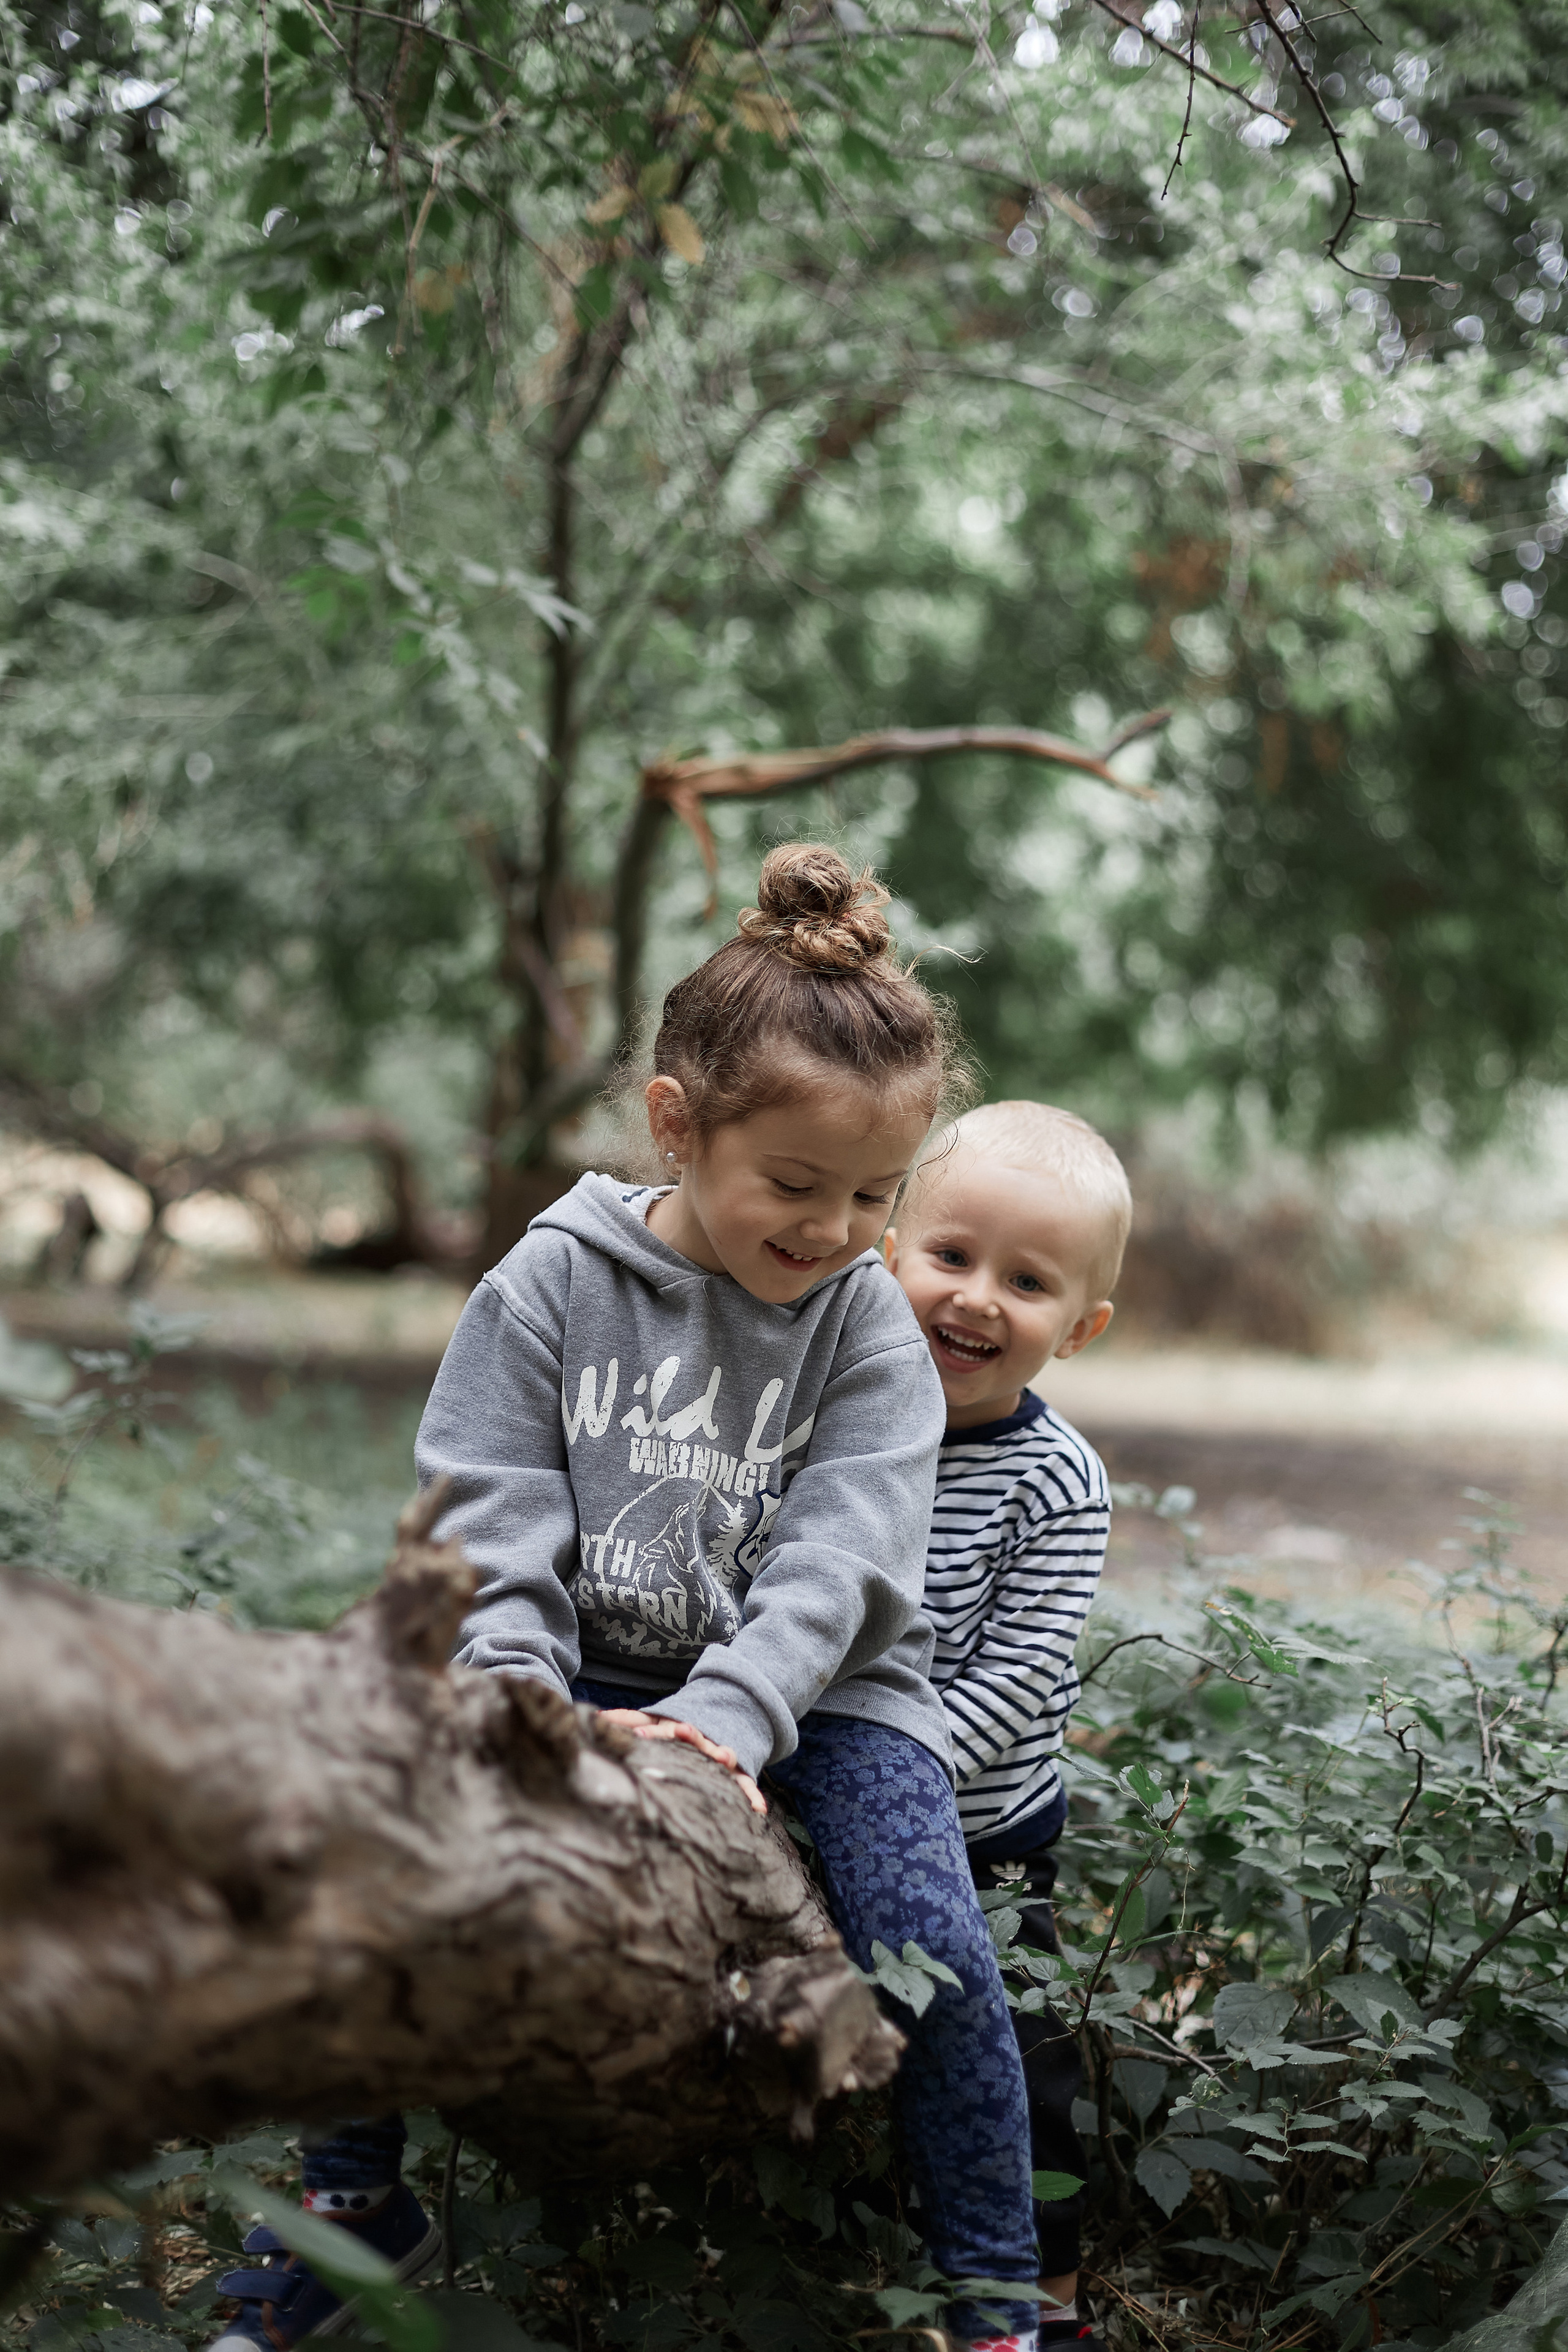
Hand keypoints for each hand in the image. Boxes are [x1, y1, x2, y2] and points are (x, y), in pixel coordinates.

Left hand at [596, 1707, 767, 1815]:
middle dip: (691, 1737)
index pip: (663, 1730)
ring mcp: (719, 1755)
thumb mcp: (652, 1722)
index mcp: (677, 1730)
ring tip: (726, 1756)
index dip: (653, 1734)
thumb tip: (595, 1717)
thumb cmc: (675, 1730)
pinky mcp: (736, 1771)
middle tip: (684, 1733)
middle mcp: (700, 1741)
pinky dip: (751, 1793)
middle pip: (695, 1738)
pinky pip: (745, 1781)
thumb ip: (627, 1721)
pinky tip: (757, 1807)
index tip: (641, 1737)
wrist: (723, 1716)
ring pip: (722, 1755)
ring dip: (723, 1755)